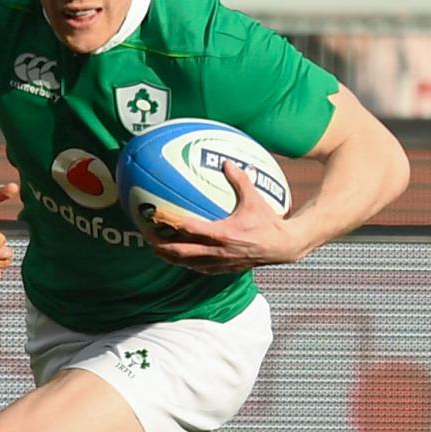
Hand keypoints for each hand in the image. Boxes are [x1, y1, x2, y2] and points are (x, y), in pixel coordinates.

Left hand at [142, 165, 300, 273]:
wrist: (283, 246)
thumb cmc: (269, 222)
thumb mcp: (255, 199)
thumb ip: (240, 180)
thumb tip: (227, 162)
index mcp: (223, 234)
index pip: (190, 230)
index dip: (171, 225)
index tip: (157, 218)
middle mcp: (219, 251)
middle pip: (182, 253)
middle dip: (162, 247)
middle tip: (147, 239)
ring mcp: (221, 262)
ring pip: (189, 264)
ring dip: (171, 258)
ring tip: (157, 251)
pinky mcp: (225, 269)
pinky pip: (200, 269)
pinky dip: (187, 264)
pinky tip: (180, 259)